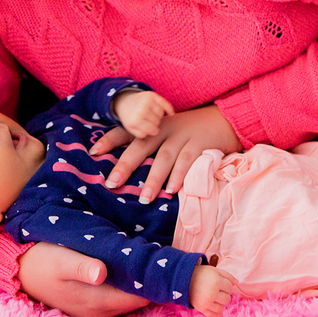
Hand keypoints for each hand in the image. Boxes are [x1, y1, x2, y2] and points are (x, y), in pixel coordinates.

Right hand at [17, 242, 149, 316]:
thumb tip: (101, 273)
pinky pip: (119, 297)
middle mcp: (102, 312)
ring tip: (144, 255)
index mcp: (98, 302)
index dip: (153, 279)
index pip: (141, 297)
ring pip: (130, 298)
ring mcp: (97, 311)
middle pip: (140, 299)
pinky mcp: (93, 306)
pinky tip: (127, 264)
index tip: (159, 258)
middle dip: (148, 279)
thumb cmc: (43, 261)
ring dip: (137, 280)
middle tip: (155, 251)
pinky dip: (127, 283)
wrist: (20, 271)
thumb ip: (82, 267)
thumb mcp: (61, 259)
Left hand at [90, 104, 240, 202]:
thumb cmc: (191, 131)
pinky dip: (179, 175)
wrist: (225, 118)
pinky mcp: (200, 142)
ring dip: (153, 179)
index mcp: (154, 125)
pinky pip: (188, 160)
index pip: (127, 130)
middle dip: (125, 165)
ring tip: (144, 198)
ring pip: (163, 157)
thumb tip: (127, 168)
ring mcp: (183, 134)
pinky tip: (172, 190)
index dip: (110, 140)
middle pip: (140, 145)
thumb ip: (151, 144)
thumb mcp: (169, 131)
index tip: (93, 152)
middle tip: (112, 184)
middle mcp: (165, 128)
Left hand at [112, 89, 174, 137]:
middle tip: (148, 120)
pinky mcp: (151, 94)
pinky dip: (169, 109)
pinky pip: (165, 103)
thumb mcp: (132, 129)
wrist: (124, 101)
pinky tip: (171, 113)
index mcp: (135, 121)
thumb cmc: (130, 118)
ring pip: (161, 114)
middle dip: (154, 123)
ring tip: (150, 115)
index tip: (150, 130)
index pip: (154, 131)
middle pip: (157, 122)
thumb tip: (156, 131)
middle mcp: (141, 110)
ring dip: (158, 116)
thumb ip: (142, 134)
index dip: (153, 131)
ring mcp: (146, 101)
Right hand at [189, 264, 236, 316]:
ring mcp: (206, 302)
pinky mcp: (201, 309)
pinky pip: (214, 315)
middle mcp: (212, 293)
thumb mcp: (215, 270)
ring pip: (222, 308)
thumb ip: (228, 276)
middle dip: (224, 295)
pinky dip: (217, 312)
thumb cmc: (202, 274)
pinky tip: (215, 306)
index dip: (227, 286)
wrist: (185, 280)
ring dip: (220, 303)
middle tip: (217, 290)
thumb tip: (237, 283)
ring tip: (215, 298)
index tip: (220, 283)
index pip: (230, 288)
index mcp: (216, 282)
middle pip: (227, 299)